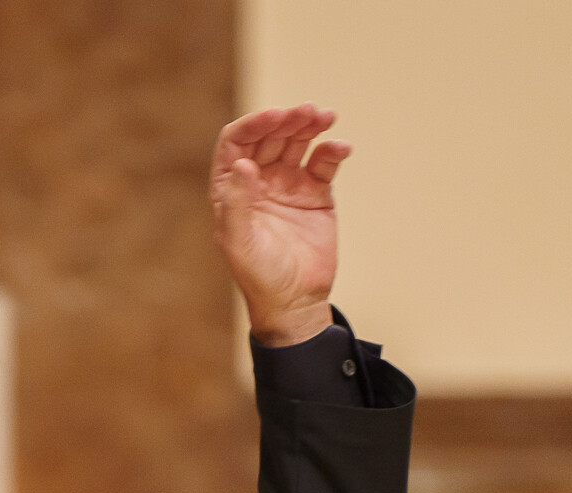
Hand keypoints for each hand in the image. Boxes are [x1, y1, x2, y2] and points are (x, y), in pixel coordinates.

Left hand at [212, 103, 351, 346]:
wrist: (296, 302)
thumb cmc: (260, 276)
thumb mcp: (240, 242)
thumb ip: (238, 203)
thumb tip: (244, 164)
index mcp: (232, 189)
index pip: (237, 143)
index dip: (254, 124)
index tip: (276, 117)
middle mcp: (259, 181)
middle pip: (270, 136)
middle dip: (287, 120)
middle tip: (308, 111)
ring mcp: (288, 184)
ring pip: (297, 142)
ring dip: (310, 126)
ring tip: (326, 117)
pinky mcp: (316, 193)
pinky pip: (323, 163)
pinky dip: (332, 151)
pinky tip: (340, 147)